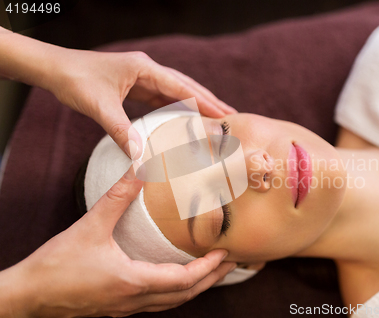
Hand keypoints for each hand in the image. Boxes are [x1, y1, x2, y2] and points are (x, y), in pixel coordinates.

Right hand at [0, 166, 236, 316]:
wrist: (27, 297)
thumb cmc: (56, 266)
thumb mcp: (90, 226)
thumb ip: (118, 196)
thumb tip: (140, 168)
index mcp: (134, 283)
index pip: (184, 280)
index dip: (209, 267)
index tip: (226, 252)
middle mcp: (135, 301)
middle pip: (185, 295)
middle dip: (212, 279)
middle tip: (232, 262)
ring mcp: (126, 309)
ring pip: (172, 302)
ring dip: (195, 287)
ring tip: (212, 270)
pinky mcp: (117, 308)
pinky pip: (157, 303)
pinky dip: (175, 291)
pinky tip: (174, 279)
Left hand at [45, 49, 236, 158]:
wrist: (55, 69)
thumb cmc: (76, 81)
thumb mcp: (100, 107)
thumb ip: (122, 132)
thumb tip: (142, 158)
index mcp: (144, 68)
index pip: (181, 87)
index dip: (204, 101)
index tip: (224, 114)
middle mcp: (147, 70)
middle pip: (185, 86)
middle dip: (208, 101)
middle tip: (230, 116)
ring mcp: (142, 77)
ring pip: (175, 92)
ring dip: (194, 105)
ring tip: (214, 118)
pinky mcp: (136, 85)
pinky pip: (161, 98)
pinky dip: (176, 109)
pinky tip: (185, 119)